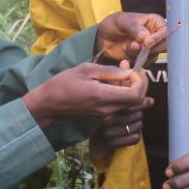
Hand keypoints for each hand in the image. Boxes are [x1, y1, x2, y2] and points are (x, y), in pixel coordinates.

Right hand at [24, 63, 147, 127]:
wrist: (49, 104)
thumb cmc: (63, 83)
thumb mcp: (85, 69)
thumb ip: (110, 71)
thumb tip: (129, 71)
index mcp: (103, 97)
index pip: (136, 95)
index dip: (140, 81)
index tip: (132, 70)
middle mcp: (108, 110)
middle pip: (137, 101)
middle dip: (140, 84)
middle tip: (133, 70)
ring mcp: (105, 117)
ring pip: (131, 106)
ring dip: (133, 91)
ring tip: (124, 75)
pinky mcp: (103, 118)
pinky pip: (121, 108)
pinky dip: (124, 96)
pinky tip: (116, 85)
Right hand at [88, 96, 153, 163]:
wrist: (97, 141)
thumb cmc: (110, 121)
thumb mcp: (116, 109)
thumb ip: (130, 103)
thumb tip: (150, 100)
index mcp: (108, 108)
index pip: (131, 104)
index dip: (142, 102)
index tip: (149, 101)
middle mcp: (107, 120)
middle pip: (137, 114)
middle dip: (139, 115)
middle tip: (135, 116)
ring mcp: (109, 132)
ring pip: (138, 126)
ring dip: (138, 126)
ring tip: (132, 125)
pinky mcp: (112, 143)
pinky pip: (135, 138)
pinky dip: (135, 136)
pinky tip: (129, 134)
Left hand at [95, 12, 167, 63]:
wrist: (103, 37)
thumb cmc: (114, 24)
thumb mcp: (122, 22)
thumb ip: (134, 28)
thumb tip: (145, 37)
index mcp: (155, 22)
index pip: (166, 32)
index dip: (158, 38)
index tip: (146, 42)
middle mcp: (156, 35)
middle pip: (164, 46)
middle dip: (149, 48)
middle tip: (135, 46)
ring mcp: (151, 47)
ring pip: (154, 55)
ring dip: (139, 54)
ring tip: (127, 46)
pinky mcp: (145, 58)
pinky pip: (146, 63)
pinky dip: (135, 60)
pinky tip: (126, 52)